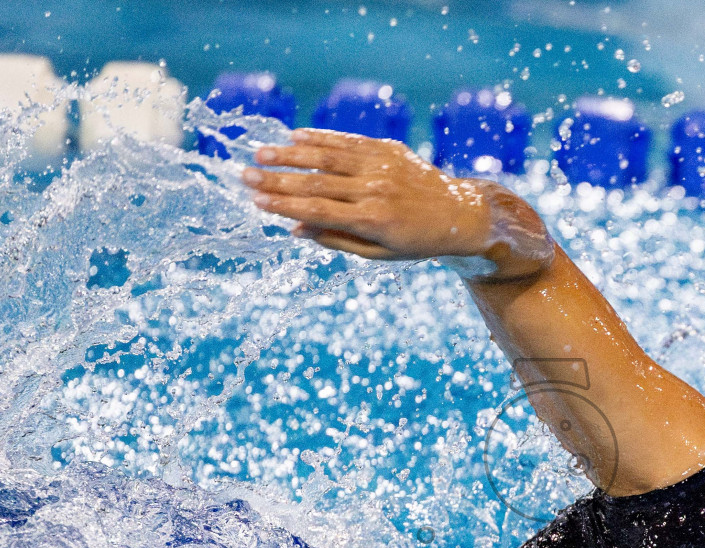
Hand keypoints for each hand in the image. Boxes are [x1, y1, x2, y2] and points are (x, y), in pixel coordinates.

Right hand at [243, 129, 549, 278]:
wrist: (460, 214)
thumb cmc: (416, 242)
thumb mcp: (380, 253)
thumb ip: (338, 240)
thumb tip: (296, 229)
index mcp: (373, 221)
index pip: (318, 210)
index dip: (284, 205)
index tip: (255, 201)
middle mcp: (376, 190)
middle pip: (316, 182)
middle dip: (276, 179)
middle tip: (243, 175)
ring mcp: (383, 166)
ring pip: (328, 156)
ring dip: (290, 154)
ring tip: (260, 153)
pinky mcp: (389, 148)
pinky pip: (349, 141)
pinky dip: (320, 138)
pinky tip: (294, 136)